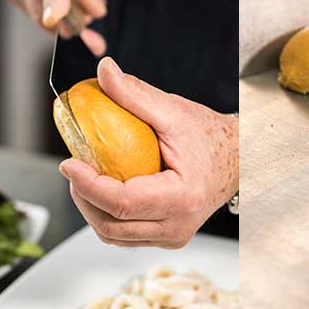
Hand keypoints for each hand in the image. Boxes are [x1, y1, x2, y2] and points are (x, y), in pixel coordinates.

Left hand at [59, 58, 238, 248]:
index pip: (122, 203)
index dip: (88, 185)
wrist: (240, 159)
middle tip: (74, 169)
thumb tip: (103, 71)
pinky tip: (105, 189)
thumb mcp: (173, 111)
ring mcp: (174, 236)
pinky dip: (108, 215)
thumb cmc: (210, 136)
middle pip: (112, 226)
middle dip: (83, 198)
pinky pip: (127, 235)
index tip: (69, 163)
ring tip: (86, 179)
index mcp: (182, 199)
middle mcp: (178, 226)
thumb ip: (135, 94)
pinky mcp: (169, 236)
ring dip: (92, 209)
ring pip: (115, 236)